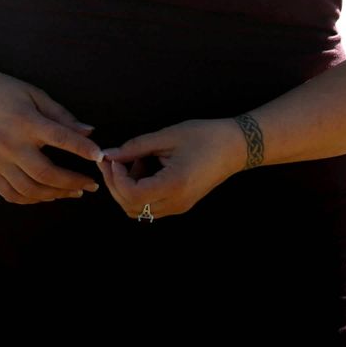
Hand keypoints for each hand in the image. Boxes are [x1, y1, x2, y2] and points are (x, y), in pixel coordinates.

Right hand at [0, 72, 102, 204]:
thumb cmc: (6, 92)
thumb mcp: (35, 96)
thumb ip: (63, 116)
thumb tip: (90, 133)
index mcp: (26, 122)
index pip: (61, 138)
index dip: (83, 149)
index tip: (100, 157)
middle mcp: (10, 144)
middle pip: (46, 174)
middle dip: (73, 182)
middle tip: (91, 185)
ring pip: (29, 190)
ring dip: (56, 195)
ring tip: (73, 192)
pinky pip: (11, 194)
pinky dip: (32, 199)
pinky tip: (46, 195)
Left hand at [97, 118, 245, 219]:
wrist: (235, 147)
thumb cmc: (205, 136)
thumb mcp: (167, 136)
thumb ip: (135, 147)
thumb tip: (109, 154)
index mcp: (174, 184)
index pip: (132, 194)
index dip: (116, 177)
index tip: (114, 157)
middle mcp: (176, 202)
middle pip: (130, 206)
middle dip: (114, 183)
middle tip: (111, 159)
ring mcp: (179, 207)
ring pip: (138, 210)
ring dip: (126, 188)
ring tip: (132, 161)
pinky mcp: (180, 204)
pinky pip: (150, 206)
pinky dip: (139, 191)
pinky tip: (144, 168)